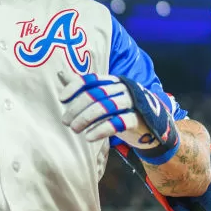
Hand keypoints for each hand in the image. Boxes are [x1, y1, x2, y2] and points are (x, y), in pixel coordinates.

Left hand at [59, 73, 178, 156]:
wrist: (150, 125)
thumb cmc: (120, 109)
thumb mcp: (103, 97)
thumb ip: (83, 87)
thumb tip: (60, 73)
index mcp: (112, 81)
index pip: (91, 80)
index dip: (75, 87)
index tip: (61, 99)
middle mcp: (122, 88)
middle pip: (97, 94)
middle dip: (77, 108)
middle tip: (65, 121)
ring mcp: (132, 103)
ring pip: (106, 107)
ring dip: (87, 118)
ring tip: (74, 129)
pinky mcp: (138, 119)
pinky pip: (118, 122)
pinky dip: (101, 130)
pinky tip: (89, 137)